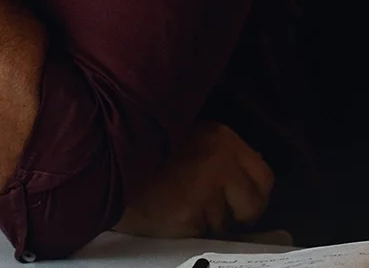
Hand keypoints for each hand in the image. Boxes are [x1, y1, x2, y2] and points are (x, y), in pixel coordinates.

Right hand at [114, 122, 273, 238]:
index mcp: (221, 138)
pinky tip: (169, 212)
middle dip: (239, 213)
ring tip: (178, 203)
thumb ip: (218, 152)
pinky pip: (201, 233)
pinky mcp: (191, 214)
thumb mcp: (186, 136)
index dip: (252, 193)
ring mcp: (207, 188)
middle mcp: (220, 160)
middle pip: (255, 202)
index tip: (238, 202)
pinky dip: (188, 229)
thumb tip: (247, 173)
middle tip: (215, 212)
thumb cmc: (144, 148)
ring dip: (207, 220)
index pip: (264, 175)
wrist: (105, 161)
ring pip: (225, 222)